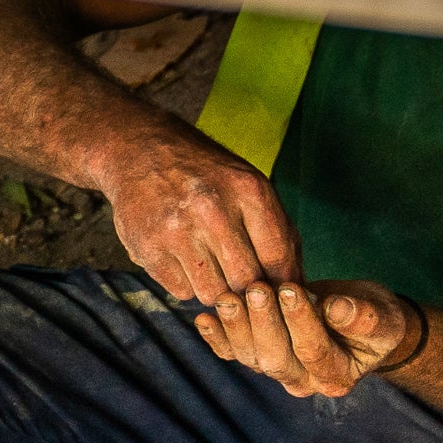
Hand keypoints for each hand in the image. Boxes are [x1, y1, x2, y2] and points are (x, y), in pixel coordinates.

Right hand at [92, 116, 301, 301]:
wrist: (140, 148)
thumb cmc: (207, 174)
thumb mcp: (250, 186)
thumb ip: (279, 235)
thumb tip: (302, 290)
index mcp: (247, 190)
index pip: (279, 258)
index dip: (285, 285)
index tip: (283, 295)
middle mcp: (211, 208)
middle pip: (247, 282)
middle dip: (250, 291)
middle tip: (246, 286)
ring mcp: (175, 229)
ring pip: (214, 294)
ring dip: (216, 288)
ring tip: (210, 265)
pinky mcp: (146, 248)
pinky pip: (181, 292)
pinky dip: (187, 283)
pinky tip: (183, 258)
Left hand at [195, 277, 418, 398]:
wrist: (360, 321)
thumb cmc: (375, 318)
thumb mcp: (382, 317)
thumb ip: (363, 317)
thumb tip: (337, 308)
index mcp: (337, 376)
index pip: (314, 351)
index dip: (300, 321)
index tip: (289, 289)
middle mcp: (304, 381)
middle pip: (275, 359)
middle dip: (263, 323)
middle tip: (256, 289)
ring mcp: (278, 370)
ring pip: (251, 357)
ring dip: (236, 327)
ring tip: (228, 297)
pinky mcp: (259, 355)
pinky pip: (233, 352)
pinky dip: (216, 337)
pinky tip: (203, 319)